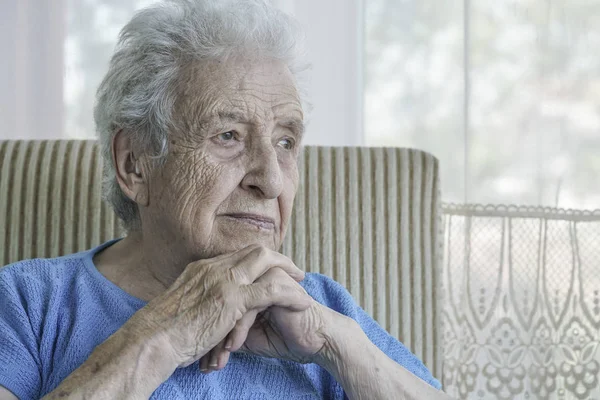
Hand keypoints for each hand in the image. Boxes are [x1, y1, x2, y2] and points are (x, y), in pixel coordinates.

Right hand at [124, 245, 312, 368]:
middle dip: (278, 257)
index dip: (256, 260)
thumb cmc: (159, 333)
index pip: (236, 255)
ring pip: (265, 260)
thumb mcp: (178, 309)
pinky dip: (290, 293)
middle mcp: (212, 268)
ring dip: (287, 269)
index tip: (270, 267)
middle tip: (294, 269)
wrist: (149, 341)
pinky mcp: (232, 298)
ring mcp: (223, 280)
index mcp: (200, 269)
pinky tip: (302, 301)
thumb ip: (194, 302)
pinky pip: (271, 289)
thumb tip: (200, 309)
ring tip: (303, 280)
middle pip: (253, 250)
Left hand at [200, 268, 344, 370]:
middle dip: (210, 335)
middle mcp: (251, 276)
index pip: (215, 306)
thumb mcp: (249, 337)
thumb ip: (230, 330)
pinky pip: (247, 307)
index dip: (207, 333)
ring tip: (217, 360)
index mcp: (244, 283)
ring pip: (230, 305)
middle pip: (219, 304)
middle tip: (204, 362)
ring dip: (221, 335)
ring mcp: (262, 277)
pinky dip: (237, 330)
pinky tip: (233, 348)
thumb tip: (207, 342)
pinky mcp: (274, 285)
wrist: (317, 339)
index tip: (200, 358)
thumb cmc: (285, 337)